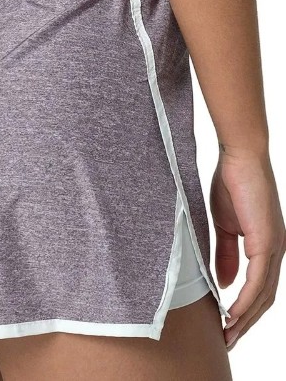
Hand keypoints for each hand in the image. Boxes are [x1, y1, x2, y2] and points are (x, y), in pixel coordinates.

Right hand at [209, 146, 285, 350]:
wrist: (240, 160)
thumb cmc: (231, 186)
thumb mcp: (224, 227)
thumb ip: (225, 255)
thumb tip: (223, 283)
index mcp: (265, 247)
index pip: (258, 289)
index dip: (244, 310)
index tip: (226, 325)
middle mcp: (275, 251)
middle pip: (264, 298)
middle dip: (246, 323)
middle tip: (227, 340)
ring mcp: (273, 247)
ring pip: (263, 294)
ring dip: (245, 318)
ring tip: (228, 334)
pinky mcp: (266, 241)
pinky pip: (257, 279)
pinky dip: (245, 299)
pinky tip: (233, 312)